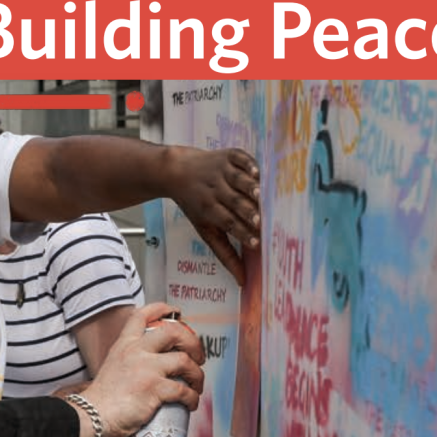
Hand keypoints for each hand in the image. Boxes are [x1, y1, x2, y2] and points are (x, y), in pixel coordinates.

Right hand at [75, 303, 203, 436]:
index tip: (177, 313)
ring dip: (197, 374)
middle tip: (198, 356)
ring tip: (196, 384)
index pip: (142, 315)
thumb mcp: (113, 366)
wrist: (92, 415)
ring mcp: (146, 369)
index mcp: (124, 344)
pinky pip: (184, 390)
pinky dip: (192, 397)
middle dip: (193, 343)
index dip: (162, 309)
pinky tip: (191, 403)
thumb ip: (131, 360)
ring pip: (185, 361)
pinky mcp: (154, 389)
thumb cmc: (102, 398)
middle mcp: (136, 351)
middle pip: (173, 332)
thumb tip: (153, 365)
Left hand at [172, 147, 260, 285]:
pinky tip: (257, 172)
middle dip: (246, 212)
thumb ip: (225, 253)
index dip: (241, 233)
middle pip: (233, 202)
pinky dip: (248, 164)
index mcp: (209, 209)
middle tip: (261, 221)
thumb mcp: (205, 230)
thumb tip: (242, 280)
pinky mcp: (227, 155)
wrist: (175, 171)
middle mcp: (214, 189)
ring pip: (237, 180)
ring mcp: (220, 170)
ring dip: (248, 187)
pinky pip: (239, 158)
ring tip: (261, 196)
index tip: (256, 243)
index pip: (227, 223)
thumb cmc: (195, 205)